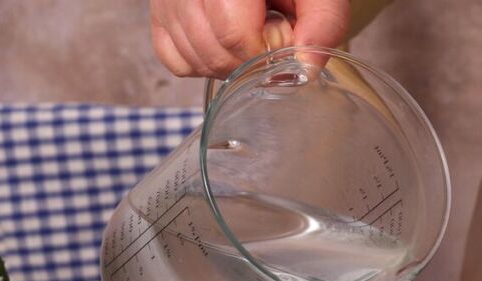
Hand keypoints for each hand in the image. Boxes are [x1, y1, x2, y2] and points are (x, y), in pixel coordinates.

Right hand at [150, 0, 348, 77]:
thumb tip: (304, 70)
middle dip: (248, 63)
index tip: (280, 45)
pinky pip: (171, 57)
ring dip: (227, 65)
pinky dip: (200, 63)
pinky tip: (224, 47)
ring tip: (249, 39)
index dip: (263, 53)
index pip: (233, 32)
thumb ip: (322, 22)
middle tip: (268, 42)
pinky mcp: (159, 10)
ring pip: (191, 57)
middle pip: (212, 50)